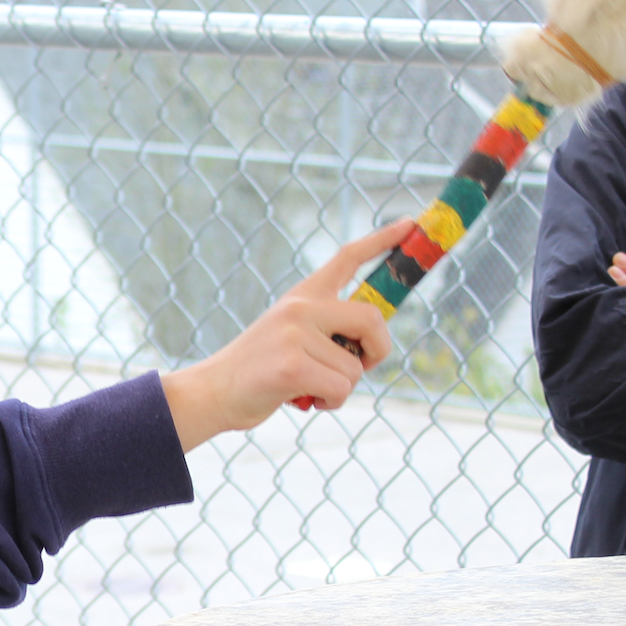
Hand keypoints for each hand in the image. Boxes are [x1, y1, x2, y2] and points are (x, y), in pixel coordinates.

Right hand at [161, 220, 409, 451]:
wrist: (214, 391)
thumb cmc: (259, 370)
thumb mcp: (290, 336)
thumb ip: (326, 329)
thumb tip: (370, 344)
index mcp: (302, 296)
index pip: (347, 257)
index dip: (382, 240)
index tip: (411, 224)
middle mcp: (300, 308)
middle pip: (371, 319)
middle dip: (377, 350)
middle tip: (360, 366)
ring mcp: (295, 335)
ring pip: (355, 366)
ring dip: (342, 387)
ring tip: (311, 388)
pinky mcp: (293, 366)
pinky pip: (342, 387)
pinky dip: (332, 401)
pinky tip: (308, 400)